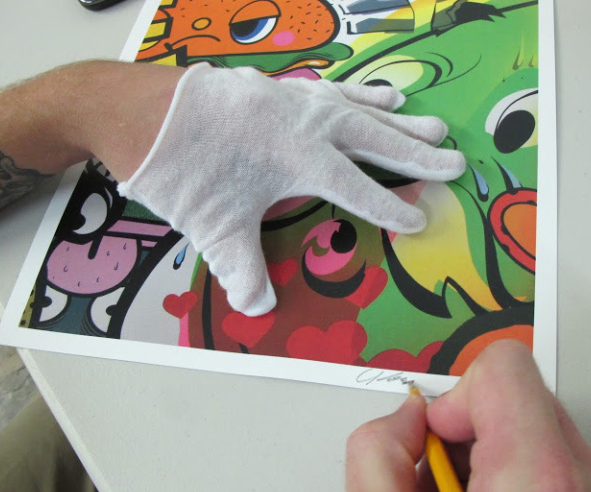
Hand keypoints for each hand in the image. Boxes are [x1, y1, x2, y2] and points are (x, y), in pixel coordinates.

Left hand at [117, 64, 465, 315]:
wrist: (136, 111)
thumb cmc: (179, 169)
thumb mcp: (213, 226)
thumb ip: (242, 267)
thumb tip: (256, 307)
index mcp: (298, 157)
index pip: (358, 187)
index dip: (391, 206)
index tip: (421, 219)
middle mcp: (305, 121)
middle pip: (374, 138)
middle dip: (416, 153)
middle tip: (454, 160)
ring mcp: (292, 97)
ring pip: (359, 106)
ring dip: (397, 117)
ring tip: (431, 121)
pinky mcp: (277, 86)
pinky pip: (333, 88)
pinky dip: (360, 92)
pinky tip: (377, 92)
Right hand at [342, 340, 590, 491]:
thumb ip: (375, 450)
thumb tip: (408, 417)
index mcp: (544, 487)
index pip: (504, 369)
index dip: (453, 400)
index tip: (435, 447)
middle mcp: (588, 489)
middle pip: (515, 395)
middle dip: (462, 433)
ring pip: (525, 422)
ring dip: (478, 457)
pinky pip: (540, 456)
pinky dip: (501, 477)